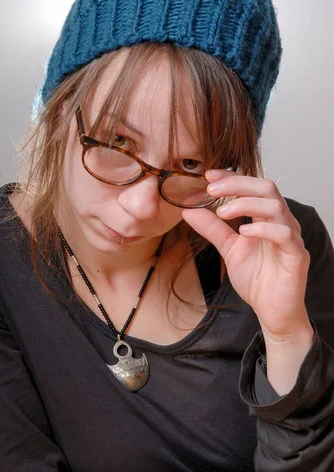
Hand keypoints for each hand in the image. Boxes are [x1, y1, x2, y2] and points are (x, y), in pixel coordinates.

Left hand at [182, 169, 311, 339]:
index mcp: (266, 216)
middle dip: (237, 184)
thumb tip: (189, 209)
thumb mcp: (228, 248)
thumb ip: (212, 228)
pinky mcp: (296, 255)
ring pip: (275, 206)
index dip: (232, 177)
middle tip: (212, 189)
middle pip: (266, 187)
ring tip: (222, 213)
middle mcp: (281, 221)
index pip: (252, 185)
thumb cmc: (257, 278)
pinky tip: (244, 232)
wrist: (272, 310)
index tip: (209, 175)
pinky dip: (262, 229)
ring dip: (245, 204)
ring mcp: (291, 237)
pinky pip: (284, 234)